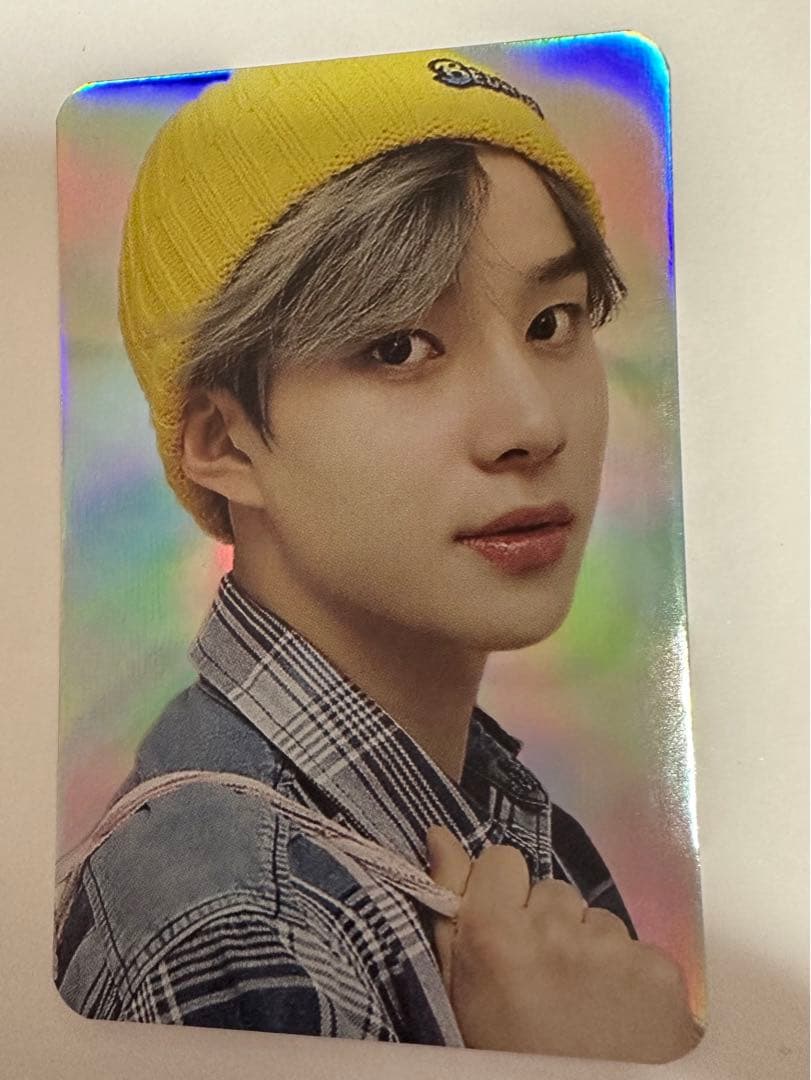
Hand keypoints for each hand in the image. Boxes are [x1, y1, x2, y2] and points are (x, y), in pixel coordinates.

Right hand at [426, 826, 702, 1062]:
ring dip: (589, 949)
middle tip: (546, 981)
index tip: (507, 929)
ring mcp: (611, 948)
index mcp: (494, 935)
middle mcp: (553, 930)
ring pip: (595, 918)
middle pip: (552, 890)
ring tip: (584, 1003)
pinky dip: (630, 974)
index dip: (504, 894)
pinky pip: (636, 946)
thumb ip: (450, 912)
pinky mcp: (658, 968)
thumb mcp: (463, 994)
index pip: (502, 860)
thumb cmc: (510, 1058)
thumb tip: (437, 837)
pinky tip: (620, 1013)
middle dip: (549, 923)